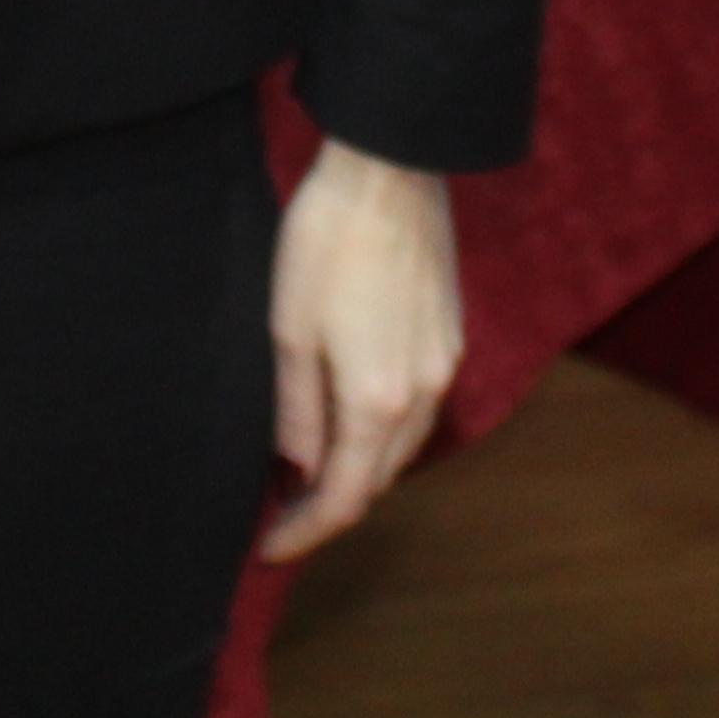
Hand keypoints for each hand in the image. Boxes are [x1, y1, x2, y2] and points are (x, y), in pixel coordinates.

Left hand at [258, 138, 460, 561]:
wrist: (390, 168)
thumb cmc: (327, 242)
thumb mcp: (289, 331)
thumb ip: (295, 411)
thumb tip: (297, 468)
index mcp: (377, 402)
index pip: (343, 498)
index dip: (305, 532)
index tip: (268, 549)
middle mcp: (423, 394)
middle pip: (377, 478)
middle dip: (330, 504)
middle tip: (280, 511)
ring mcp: (444, 363)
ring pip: (401, 445)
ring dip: (359, 467)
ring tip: (309, 468)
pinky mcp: (449, 333)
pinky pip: (417, 407)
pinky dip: (382, 429)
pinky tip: (349, 413)